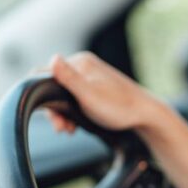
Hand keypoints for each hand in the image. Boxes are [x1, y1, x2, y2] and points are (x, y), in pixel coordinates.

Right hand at [43, 52, 167, 134]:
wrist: (145, 115)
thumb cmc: (120, 107)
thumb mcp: (90, 95)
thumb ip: (69, 78)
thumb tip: (53, 58)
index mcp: (80, 63)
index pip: (45, 73)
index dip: (42, 96)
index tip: (53, 118)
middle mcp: (83, 65)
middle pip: (53, 86)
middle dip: (54, 110)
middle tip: (61, 128)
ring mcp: (89, 76)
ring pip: (63, 94)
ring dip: (62, 114)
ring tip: (69, 129)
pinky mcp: (94, 87)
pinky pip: (73, 97)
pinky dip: (71, 112)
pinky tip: (76, 124)